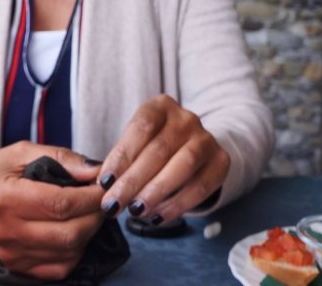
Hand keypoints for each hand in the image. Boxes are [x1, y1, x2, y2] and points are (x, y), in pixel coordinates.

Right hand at [0, 142, 103, 280]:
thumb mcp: (24, 152)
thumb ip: (62, 158)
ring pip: (69, 252)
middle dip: (95, 215)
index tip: (105, 186)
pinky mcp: (17, 267)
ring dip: (89, 232)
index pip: (61, 204)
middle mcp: (6, 231)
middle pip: (69, 233)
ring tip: (89, 212)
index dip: (91, 197)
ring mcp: (11, 254)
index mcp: (4, 198)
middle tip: (102, 200)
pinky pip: (60, 268)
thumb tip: (96, 171)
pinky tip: (74, 230)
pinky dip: (76, 250)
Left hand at [97, 94, 228, 225]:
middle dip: (133, 181)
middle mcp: (187, 118)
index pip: (141, 127)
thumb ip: (120, 159)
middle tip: (113, 204)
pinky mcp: (221, 162)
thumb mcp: (136, 143)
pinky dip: (177, 204)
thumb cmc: (153, 147)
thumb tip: (100, 183)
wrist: (194, 148)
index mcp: (161, 106)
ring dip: (156, 192)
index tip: (104, 182)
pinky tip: (157, 216)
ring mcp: (206, 139)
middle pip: (159, 150)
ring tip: (136, 211)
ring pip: (182, 166)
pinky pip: (200, 186)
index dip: (122, 155)